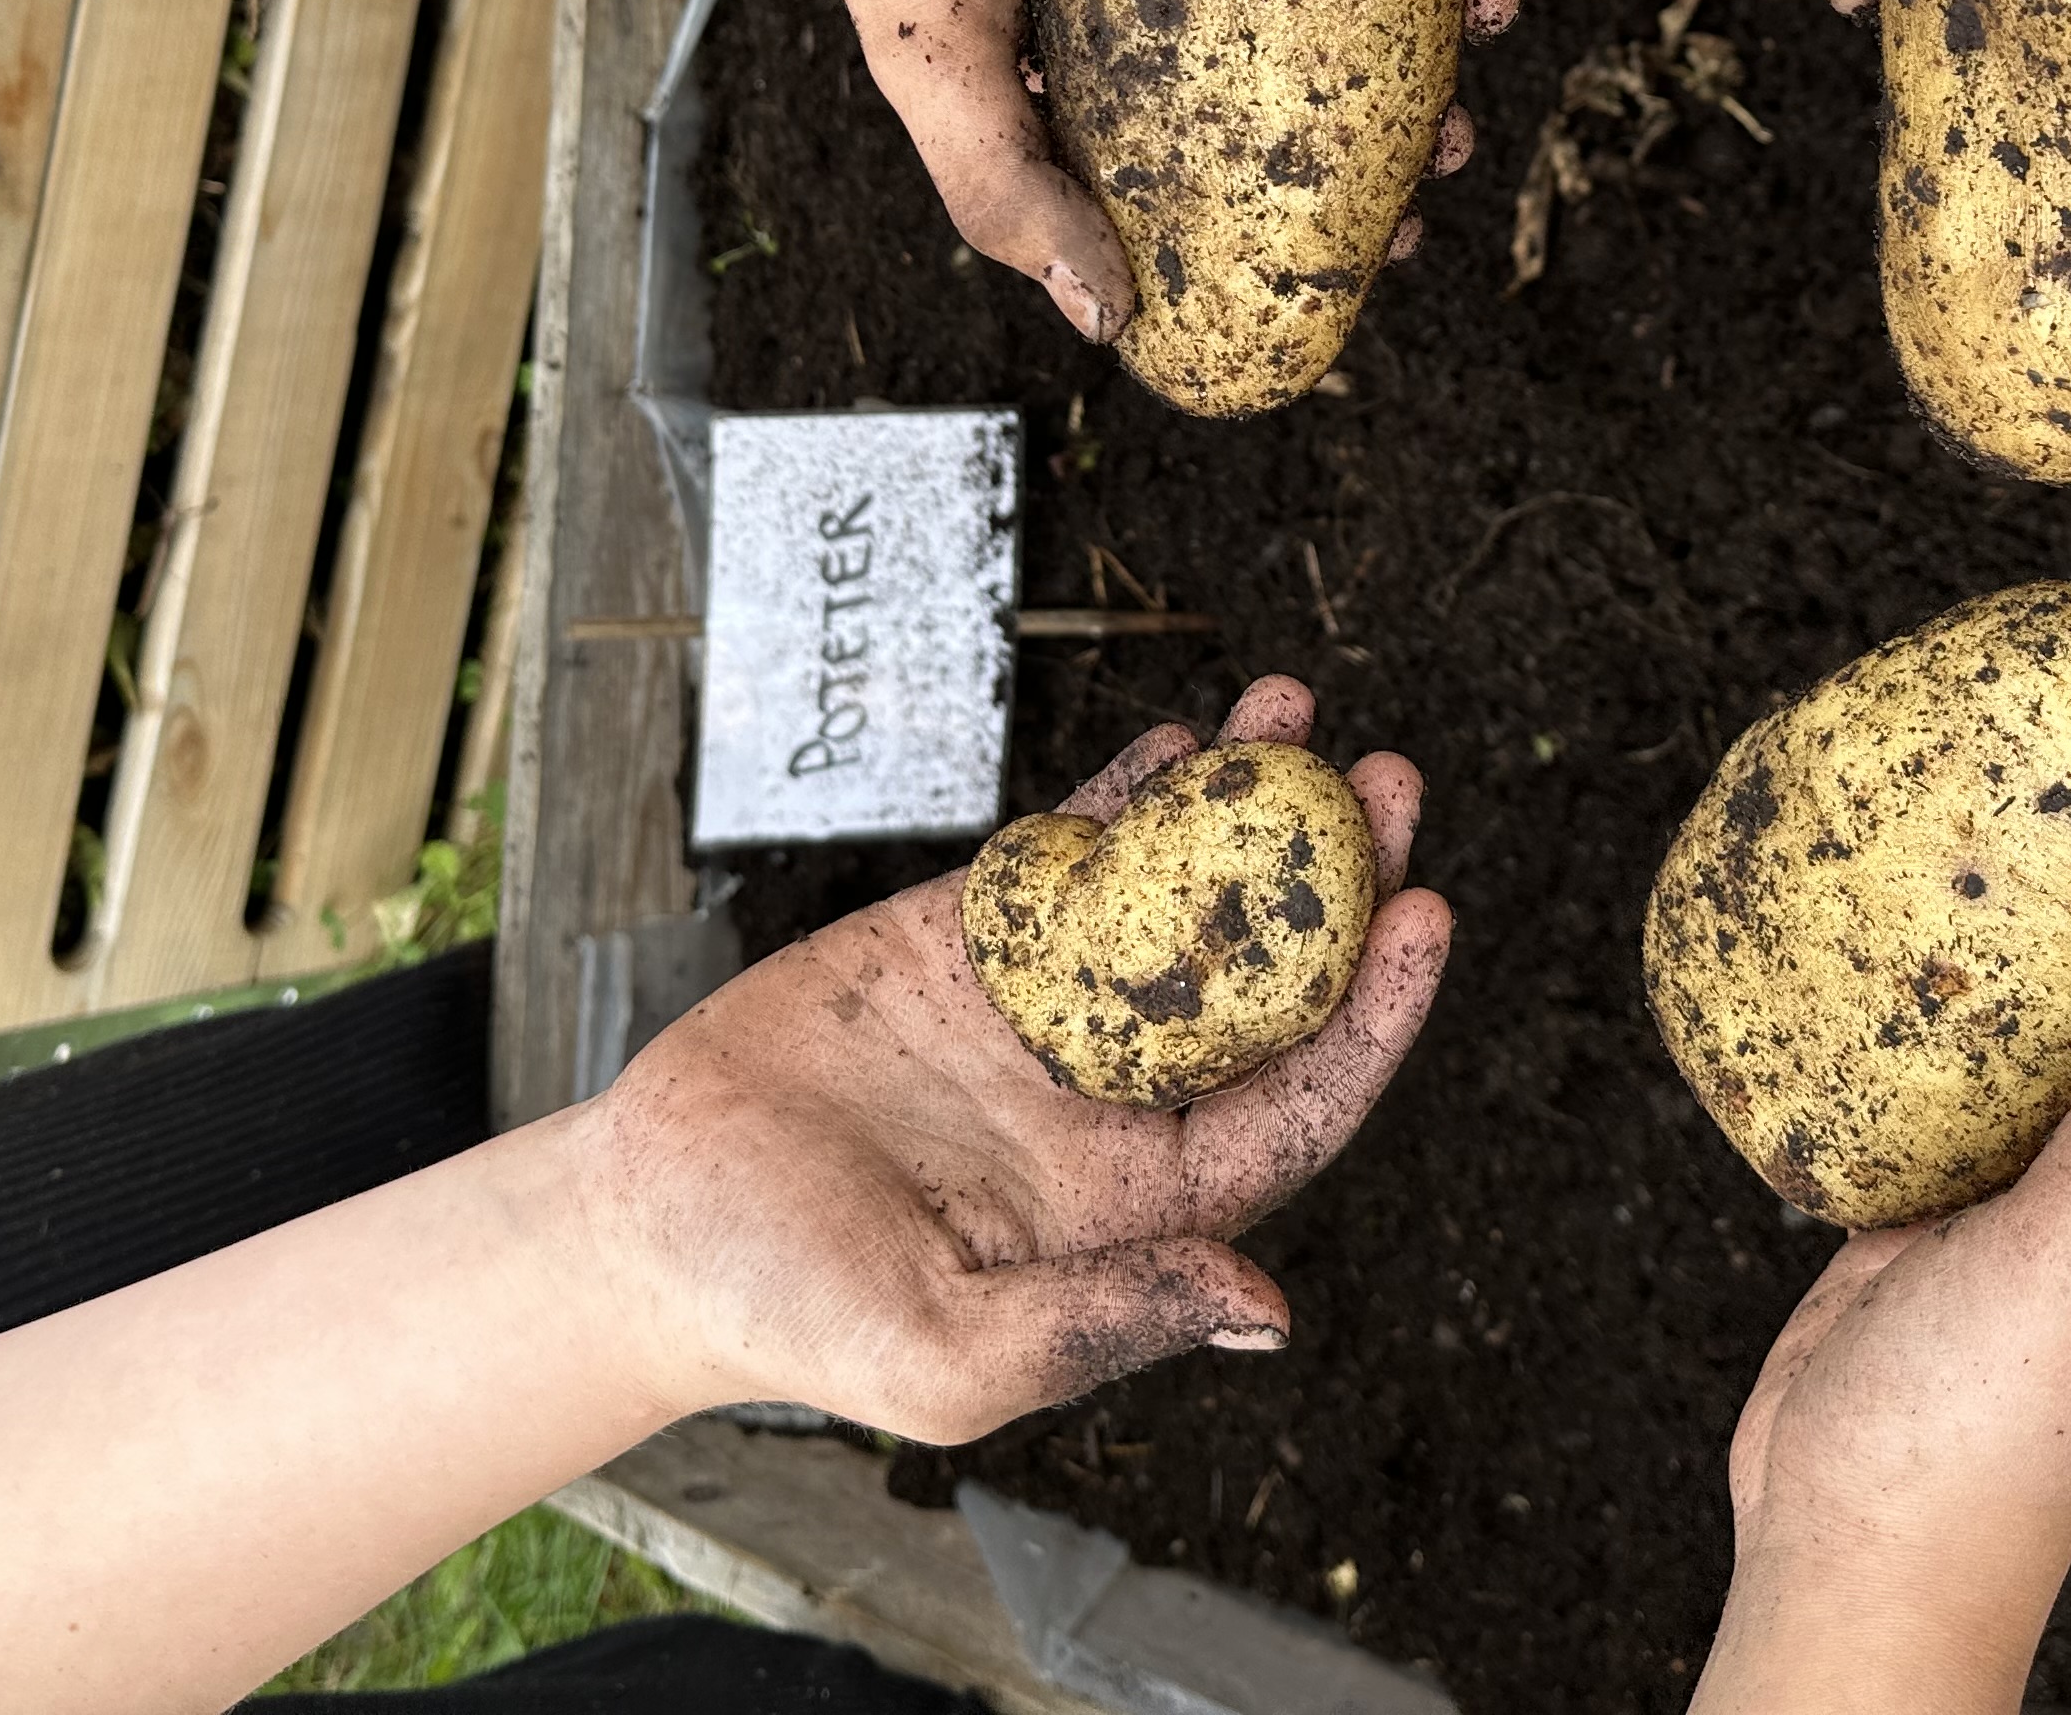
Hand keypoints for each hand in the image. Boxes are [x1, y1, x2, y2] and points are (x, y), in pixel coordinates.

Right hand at [571, 675, 1453, 1443]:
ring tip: (1296, 712)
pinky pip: (1068, 859)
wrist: (647, 1227)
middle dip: (1332, 880)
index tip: (1423, 913)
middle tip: (1386, 780)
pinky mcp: (961, 943)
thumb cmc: (791, 1316)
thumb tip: (1269, 1301)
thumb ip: (1104, 1323)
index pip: (1293, 1099)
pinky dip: (1128, 795)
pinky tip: (1185, 739)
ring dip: (1242, 809)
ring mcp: (1041, 1010)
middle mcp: (1111, 1097)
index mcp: (1136, 1199)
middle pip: (1260, 976)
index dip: (1369, 1012)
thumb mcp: (951, 1357)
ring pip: (1175, 896)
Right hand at [1693, 802, 2070, 1712]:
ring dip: (2005, 925)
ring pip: (2041, 1012)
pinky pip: (1936, 1070)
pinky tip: (1850, 961)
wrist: (1863, 1544)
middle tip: (2035, 769)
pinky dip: (1907, 1001)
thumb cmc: (1991, 1425)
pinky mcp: (1935, 1202)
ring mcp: (2035, 1184)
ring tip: (1940, 834)